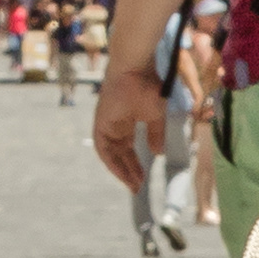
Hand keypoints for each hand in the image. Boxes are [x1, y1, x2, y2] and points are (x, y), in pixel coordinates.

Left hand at [92, 64, 159, 190]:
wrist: (136, 71)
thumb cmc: (148, 87)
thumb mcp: (156, 116)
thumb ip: (156, 134)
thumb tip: (158, 153)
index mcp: (127, 121)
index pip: (129, 148)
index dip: (135, 163)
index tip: (144, 177)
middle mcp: (115, 125)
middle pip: (120, 153)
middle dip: (129, 170)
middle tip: (138, 186)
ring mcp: (106, 125)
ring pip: (111, 154)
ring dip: (121, 170)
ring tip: (134, 184)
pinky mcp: (100, 124)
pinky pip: (103, 149)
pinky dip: (112, 162)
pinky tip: (122, 173)